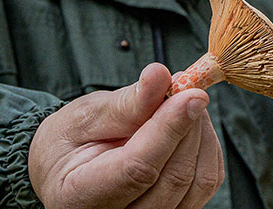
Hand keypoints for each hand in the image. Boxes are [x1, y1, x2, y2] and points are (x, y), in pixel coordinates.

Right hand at [28, 63, 223, 208]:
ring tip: (181, 104)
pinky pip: (208, 182)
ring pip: (199, 181)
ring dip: (201, 134)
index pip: (138, 168)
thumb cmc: (68, 143)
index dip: (169, 128)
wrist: (64, 170)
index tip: (190, 94)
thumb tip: (159, 75)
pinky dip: (206, 147)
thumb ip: (125, 102)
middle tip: (184, 88)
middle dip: (189, 124)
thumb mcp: (84, 116)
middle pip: (175, 176)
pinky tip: (188, 126)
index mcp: (82, 196)